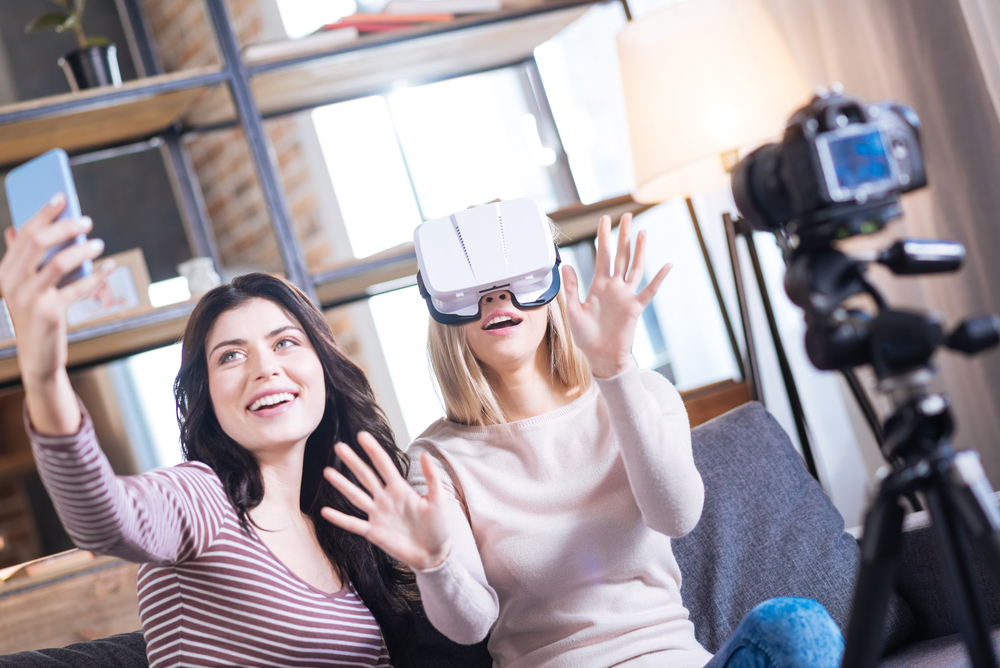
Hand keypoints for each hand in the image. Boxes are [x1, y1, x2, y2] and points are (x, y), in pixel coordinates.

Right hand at [0, 194, 113, 432]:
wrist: (37, 356)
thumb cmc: (36, 315)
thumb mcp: (24, 286)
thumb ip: (23, 259)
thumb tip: (17, 228)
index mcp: (5, 270)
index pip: (24, 232)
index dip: (44, 212)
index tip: (62, 197)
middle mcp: (12, 281)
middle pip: (38, 242)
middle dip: (65, 227)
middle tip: (87, 221)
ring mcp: (29, 297)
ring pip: (59, 262)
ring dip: (83, 249)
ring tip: (99, 244)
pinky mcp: (49, 312)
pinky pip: (77, 288)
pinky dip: (96, 275)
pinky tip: (109, 267)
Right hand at [321, 432, 451, 570]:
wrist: (434, 554)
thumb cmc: (439, 526)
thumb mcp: (438, 500)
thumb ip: (432, 478)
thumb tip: (425, 454)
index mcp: (401, 489)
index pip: (384, 465)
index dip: (373, 450)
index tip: (362, 435)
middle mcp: (386, 499)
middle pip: (366, 476)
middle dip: (353, 461)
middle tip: (338, 446)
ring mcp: (378, 515)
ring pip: (356, 496)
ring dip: (342, 484)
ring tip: (328, 471)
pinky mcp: (374, 533)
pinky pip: (354, 524)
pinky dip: (340, 519)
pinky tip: (325, 511)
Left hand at [562, 213, 670, 378]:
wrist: (600, 356)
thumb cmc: (586, 336)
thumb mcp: (573, 310)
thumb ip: (571, 288)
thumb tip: (567, 265)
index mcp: (598, 285)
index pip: (602, 255)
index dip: (603, 237)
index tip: (604, 219)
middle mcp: (614, 286)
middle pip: (620, 255)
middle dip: (623, 235)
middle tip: (626, 216)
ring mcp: (626, 295)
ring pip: (634, 267)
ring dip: (638, 250)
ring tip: (642, 232)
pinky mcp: (635, 307)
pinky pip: (649, 290)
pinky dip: (658, 278)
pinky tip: (667, 265)